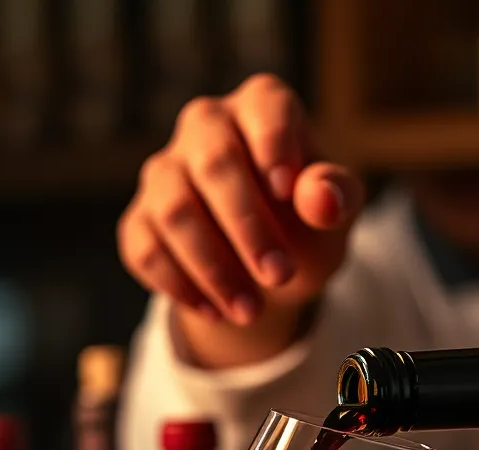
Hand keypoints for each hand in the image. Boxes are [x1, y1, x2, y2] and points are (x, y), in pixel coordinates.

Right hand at [117, 74, 364, 368]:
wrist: (270, 268)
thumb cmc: (308, 223)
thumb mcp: (336, 213)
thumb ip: (337, 197)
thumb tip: (323, 200)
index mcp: (261, 109)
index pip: (265, 107)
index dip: (274, 144)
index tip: (286, 190)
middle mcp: (206, 127)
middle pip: (214, 164)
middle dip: (248, 227)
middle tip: (280, 275)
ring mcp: (165, 171)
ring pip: (174, 210)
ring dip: (214, 268)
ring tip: (251, 312)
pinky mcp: (141, 219)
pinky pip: (145, 248)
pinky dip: (180, 285)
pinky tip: (215, 311)